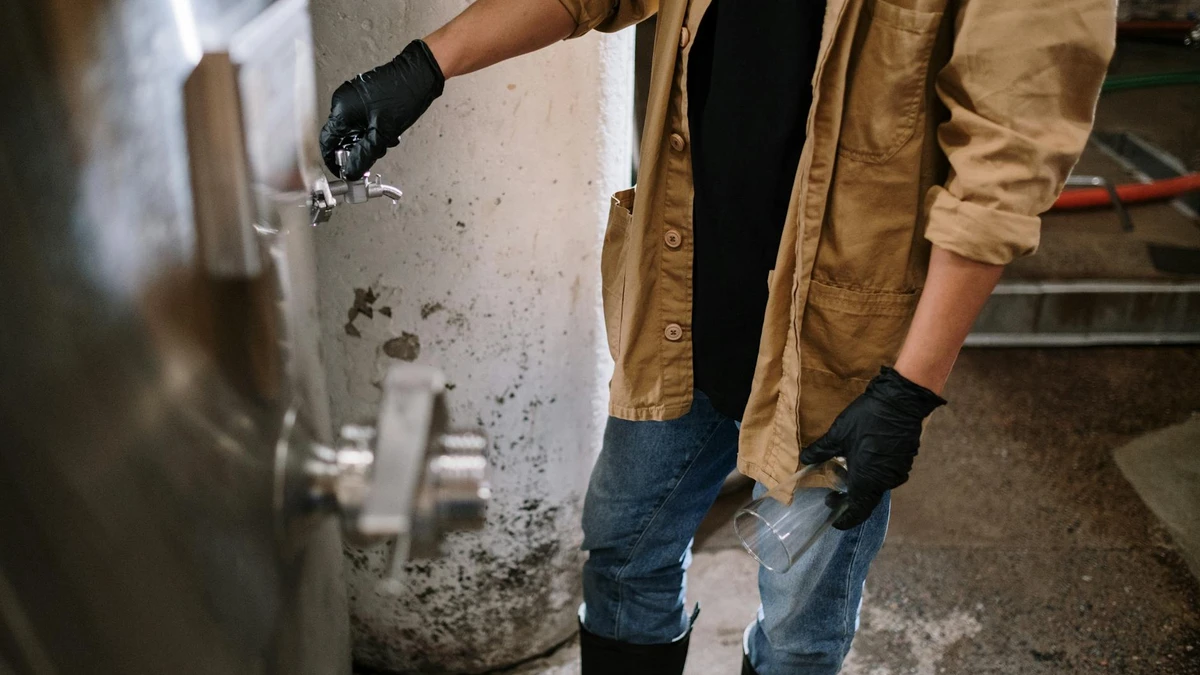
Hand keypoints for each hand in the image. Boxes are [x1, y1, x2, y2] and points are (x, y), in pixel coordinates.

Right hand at [318, 40, 444, 179]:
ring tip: (386, 139)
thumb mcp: (382, 133)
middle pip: (341, 137)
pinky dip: (372, 130)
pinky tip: (387, 130)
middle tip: (374, 154)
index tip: (344, 170)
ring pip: (354, 130)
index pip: (327, 142)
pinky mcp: (364, 97)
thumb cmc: (403, 95)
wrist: (420, 75)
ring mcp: (353, 97)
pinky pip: (361, 120)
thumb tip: (351, 171)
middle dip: (357, 150)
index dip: (334, 160)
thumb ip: (364, 156)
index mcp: (342, 109)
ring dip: (368, 141)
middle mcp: (343, 101)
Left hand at [800, 366, 945, 529]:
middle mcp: (886, 481)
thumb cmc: (867, 419)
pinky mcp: (905, 459)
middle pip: (867, 499)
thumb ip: (821, 451)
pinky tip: (862, 460)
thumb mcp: (838, 434)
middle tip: (833, 494)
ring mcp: (898, 470)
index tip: (833, 519)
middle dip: (849, 500)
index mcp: (868, 480)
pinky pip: (886, 474)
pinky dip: (872, 474)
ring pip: (877, 486)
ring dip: (861, 484)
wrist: (901, 400)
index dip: (845, 518)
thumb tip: (804, 459)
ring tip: (844, 473)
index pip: (858, 510)